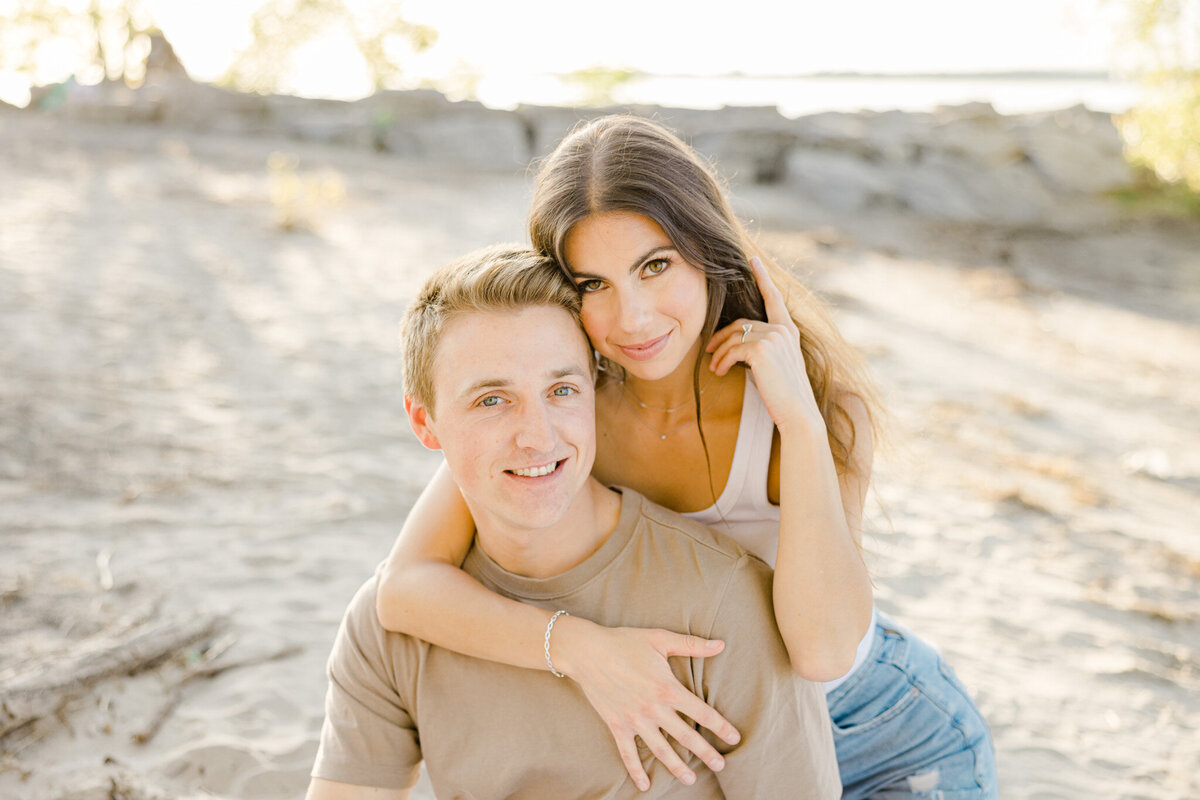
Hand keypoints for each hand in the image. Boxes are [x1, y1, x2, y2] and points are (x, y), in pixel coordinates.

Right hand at [554, 619, 740, 791]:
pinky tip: (645, 785)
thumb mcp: (660, 639)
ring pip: (661, 750)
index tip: (734, 737)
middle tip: (721, 765)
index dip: (721, 726)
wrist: (588, 652)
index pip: (702, 712)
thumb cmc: (625, 642)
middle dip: (705, 752)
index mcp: (668, 689)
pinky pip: (628, 754)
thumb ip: (692, 644)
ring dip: (677, 766)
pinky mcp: (617, 726)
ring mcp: (635, 720)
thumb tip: (721, 644)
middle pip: (686, 736)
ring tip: (691, 779)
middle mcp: (654, 709)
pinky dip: (636, 771)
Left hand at [706, 256, 822, 435]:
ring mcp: (774, 337)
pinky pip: (732, 350)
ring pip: (733, 338)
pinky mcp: (762, 350)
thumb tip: (736, 344)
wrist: (798, 414)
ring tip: (714, 368)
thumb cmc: (784, 395)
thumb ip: (762, 348)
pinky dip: (721, 361)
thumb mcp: (775, 366)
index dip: (762, 277)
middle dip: (721, 337)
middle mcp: (783, 330)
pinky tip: (718, 371)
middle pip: (741, 324)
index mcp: (788, 331)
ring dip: (718, 353)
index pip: (773, 298)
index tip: (753, 259)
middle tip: (707, 350)